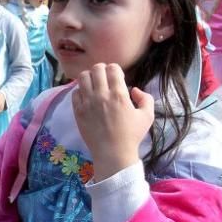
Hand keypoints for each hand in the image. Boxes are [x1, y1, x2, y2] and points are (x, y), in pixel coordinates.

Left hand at [73, 63, 154, 181]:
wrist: (113, 153)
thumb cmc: (131, 135)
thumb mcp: (147, 116)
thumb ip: (145, 98)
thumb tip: (134, 89)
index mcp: (119, 94)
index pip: (112, 68)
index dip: (115, 70)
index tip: (117, 78)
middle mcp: (101, 95)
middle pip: (96, 69)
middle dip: (102, 70)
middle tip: (104, 78)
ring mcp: (87, 103)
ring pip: (83, 77)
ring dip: (89, 77)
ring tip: (94, 85)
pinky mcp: (78, 111)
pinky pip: (75, 92)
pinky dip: (81, 91)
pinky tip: (87, 97)